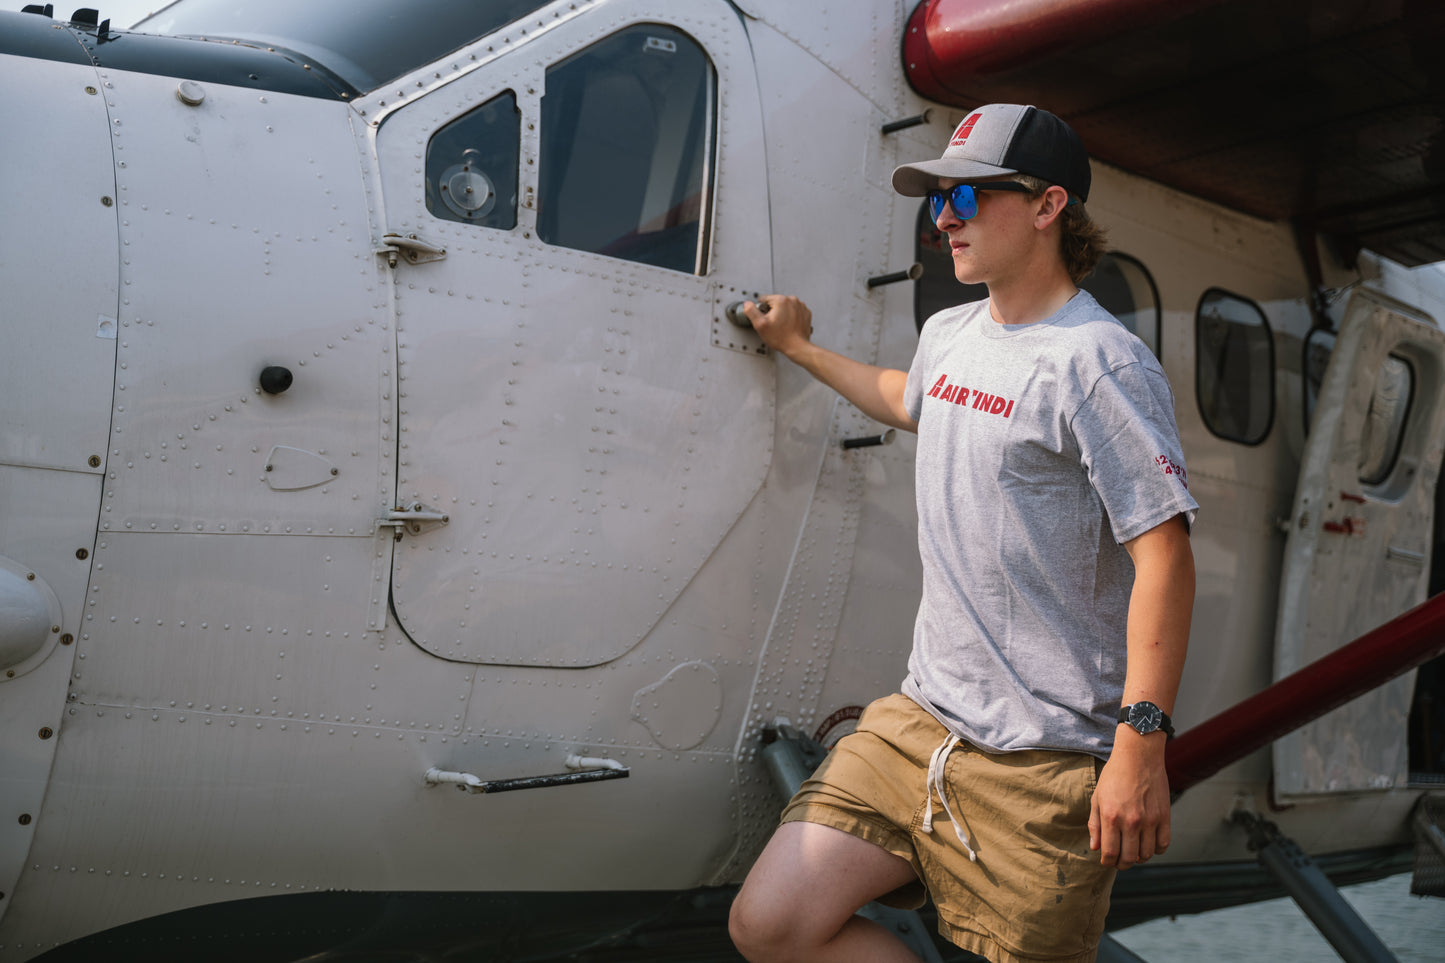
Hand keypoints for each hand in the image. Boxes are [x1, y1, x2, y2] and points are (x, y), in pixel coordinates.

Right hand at [746, 295, 812, 357]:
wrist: (797, 347)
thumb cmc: (781, 337)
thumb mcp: (760, 325)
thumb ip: (751, 311)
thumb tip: (747, 304)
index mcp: (781, 300)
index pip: (764, 299)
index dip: (762, 310)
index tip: (767, 319)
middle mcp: (792, 300)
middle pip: (775, 302)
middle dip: (772, 312)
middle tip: (774, 324)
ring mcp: (800, 306)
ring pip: (785, 306)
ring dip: (782, 313)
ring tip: (782, 325)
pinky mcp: (805, 312)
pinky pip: (794, 311)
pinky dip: (791, 316)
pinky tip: (789, 325)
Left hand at [1088, 729, 1170, 868]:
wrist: (1138, 756)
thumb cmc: (1114, 775)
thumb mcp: (1097, 797)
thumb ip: (1095, 824)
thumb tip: (1095, 848)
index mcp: (1111, 817)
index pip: (1110, 853)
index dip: (1108, 862)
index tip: (1107, 861)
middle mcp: (1131, 821)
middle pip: (1129, 858)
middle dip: (1122, 864)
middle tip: (1120, 861)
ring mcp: (1150, 820)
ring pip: (1146, 855)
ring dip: (1139, 858)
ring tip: (1133, 852)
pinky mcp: (1165, 816)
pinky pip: (1163, 844)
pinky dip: (1156, 850)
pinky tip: (1148, 844)